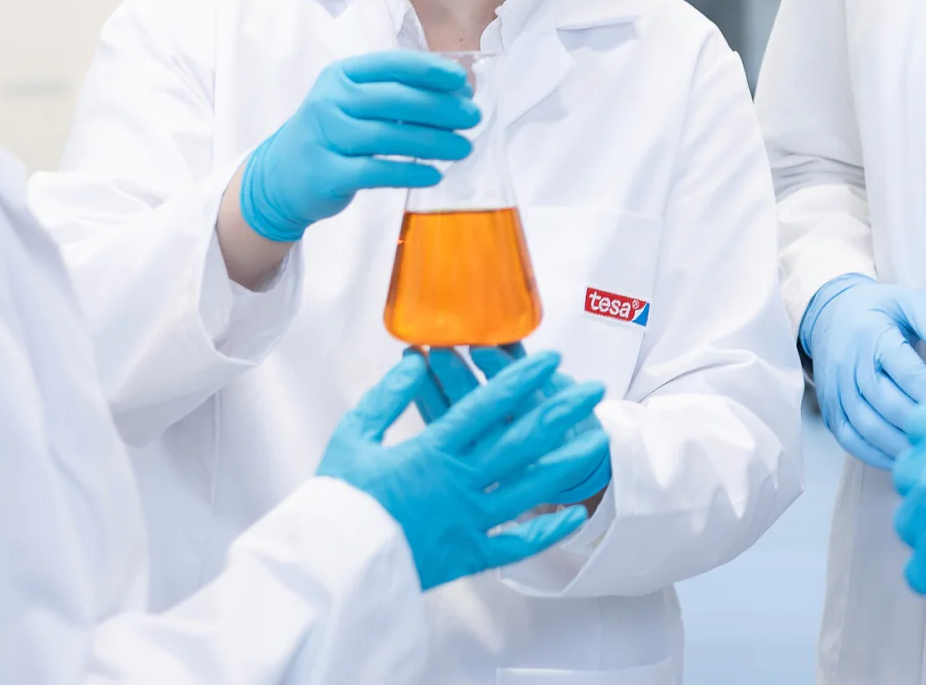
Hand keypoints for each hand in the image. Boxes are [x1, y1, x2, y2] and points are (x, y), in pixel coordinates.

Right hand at [240, 52, 480, 242]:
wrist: (280, 176)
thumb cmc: (331, 133)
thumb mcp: (353, 103)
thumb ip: (396, 95)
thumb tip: (456, 96)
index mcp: (341, 76)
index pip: (390, 65)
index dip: (428, 71)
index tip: (461, 82)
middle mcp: (330, 101)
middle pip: (393, 100)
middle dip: (440, 108)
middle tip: (472, 118)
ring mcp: (325, 137)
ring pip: (388, 137)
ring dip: (433, 142)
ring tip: (463, 148)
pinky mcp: (326, 173)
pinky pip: (376, 172)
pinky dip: (410, 173)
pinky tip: (435, 174)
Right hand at [318, 349, 608, 589]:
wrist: (328, 567)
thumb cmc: (338, 501)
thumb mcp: (354, 436)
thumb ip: (387, 397)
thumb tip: (414, 363)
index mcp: (432, 450)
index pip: (487, 406)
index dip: (522, 379)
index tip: (550, 359)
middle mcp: (459, 482)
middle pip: (521, 441)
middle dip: (561, 411)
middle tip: (592, 390)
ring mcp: (468, 520)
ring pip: (530, 488)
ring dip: (567, 462)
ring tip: (597, 441)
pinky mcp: (467, 555)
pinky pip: (515, 544)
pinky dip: (546, 532)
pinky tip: (572, 515)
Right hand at [801, 274, 925, 470]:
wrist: (829, 315)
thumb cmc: (879, 311)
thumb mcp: (908, 300)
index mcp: (872, 335)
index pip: (905, 371)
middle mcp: (849, 365)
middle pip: (887, 403)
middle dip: (920, 421)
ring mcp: (836, 391)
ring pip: (867, 427)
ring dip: (901, 443)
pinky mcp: (829, 410)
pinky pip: (850, 441)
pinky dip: (876, 455)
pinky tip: (901, 458)